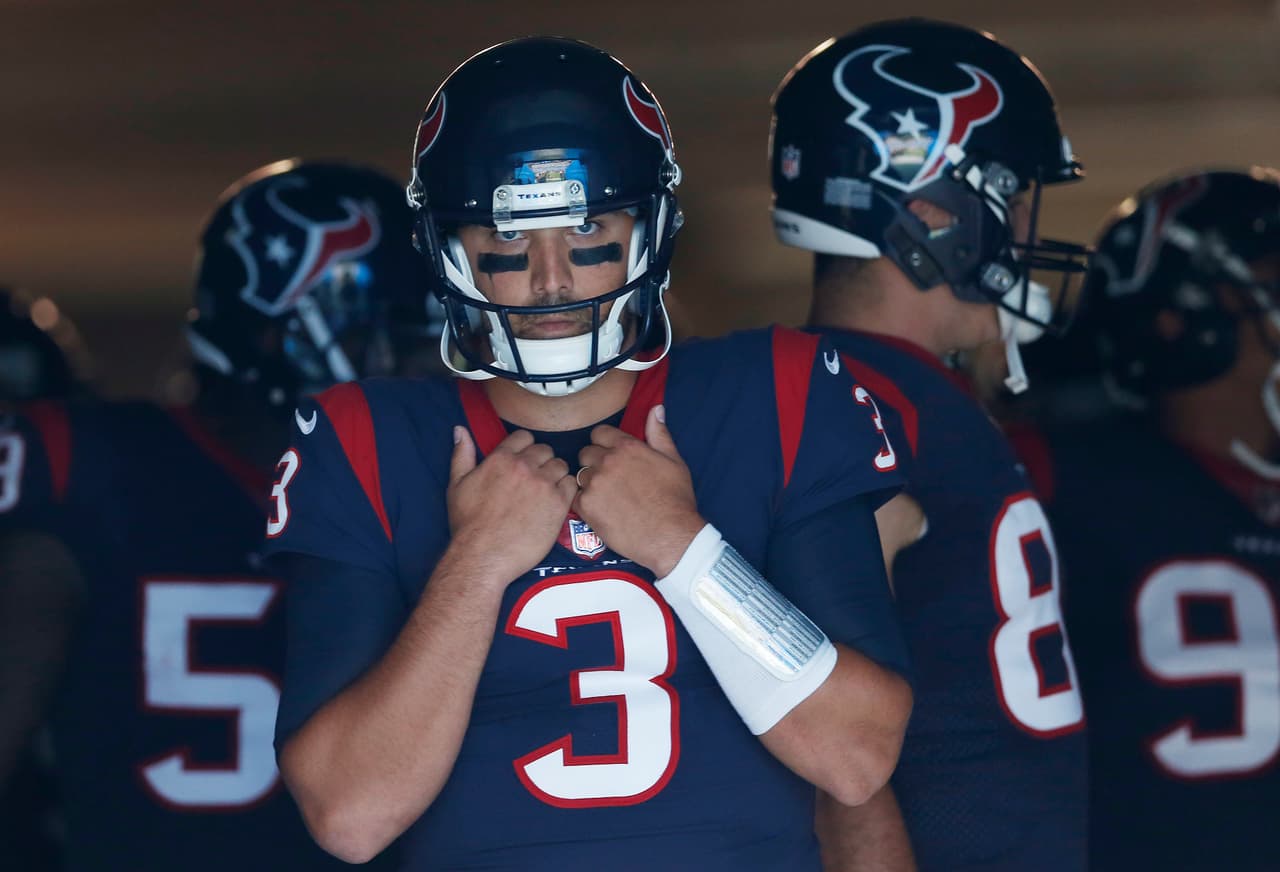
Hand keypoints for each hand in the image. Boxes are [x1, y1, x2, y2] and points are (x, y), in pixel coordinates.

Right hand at [447, 427, 577, 584]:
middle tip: (534, 481)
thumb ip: (462, 454)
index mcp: (501, 459)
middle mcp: (524, 467)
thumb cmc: (468, 524)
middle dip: (541, 462)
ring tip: (545, 492)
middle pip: (545, 450)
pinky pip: (571, 485)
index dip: (525, 449)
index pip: (524, 437)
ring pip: (561, 466)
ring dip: (555, 475)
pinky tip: (555, 502)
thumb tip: (460, 430)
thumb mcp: (457, 485)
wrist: (483, 556)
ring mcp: (543, 484)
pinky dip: (566, 491)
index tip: (523, 463)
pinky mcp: (558, 504)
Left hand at [573, 405, 704, 576]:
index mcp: (627, 447)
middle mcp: (607, 461)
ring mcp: (595, 484)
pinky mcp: (587, 507)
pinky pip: (576, 498)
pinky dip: (586, 504)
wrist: (670, 536)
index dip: (604, 443)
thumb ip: (659, 433)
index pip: (599, 433)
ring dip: (590, 483)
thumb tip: (656, 409)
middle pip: (586, 453)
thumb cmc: (676, 500)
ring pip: (580, 476)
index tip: (611, 455)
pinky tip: (602, 510)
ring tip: (607, 497)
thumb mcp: (674, 461)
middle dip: (595, 463)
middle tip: (610, 479)